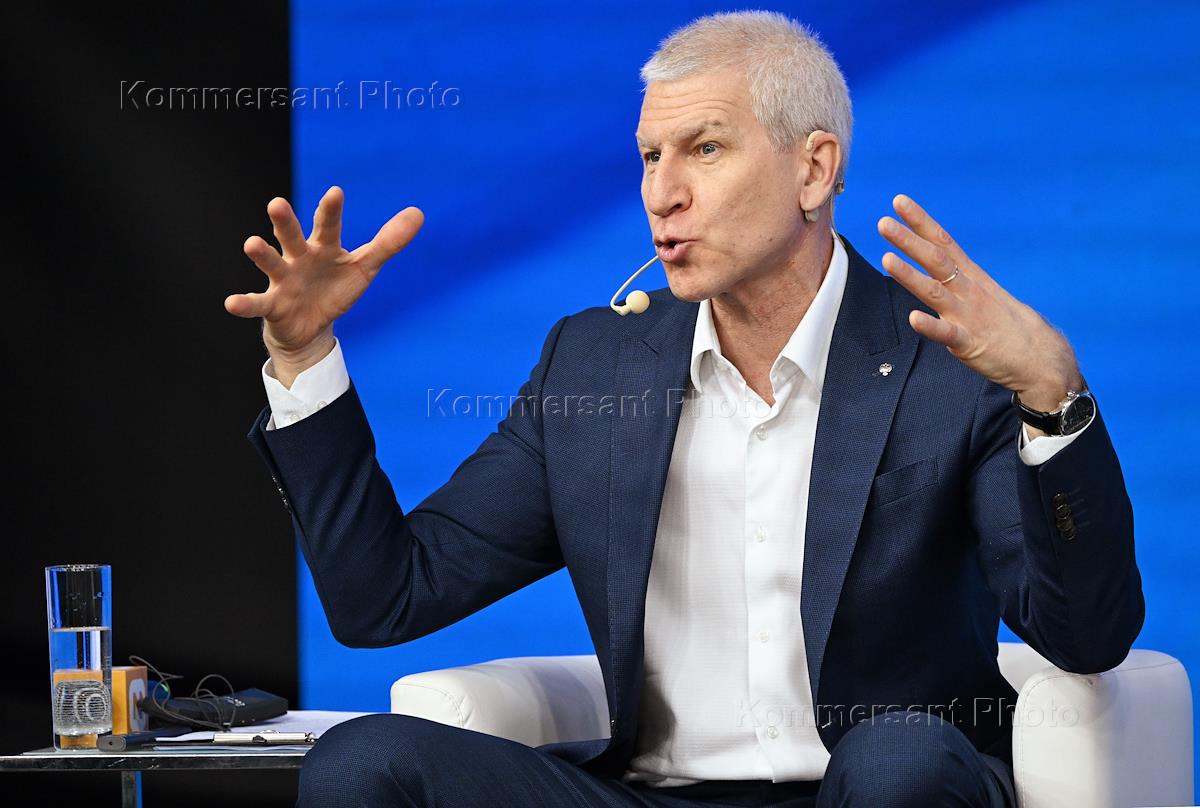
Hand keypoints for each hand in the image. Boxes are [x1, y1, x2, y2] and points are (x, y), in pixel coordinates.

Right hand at [225, 186, 423, 385]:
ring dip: (261, 254)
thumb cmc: (335, 288)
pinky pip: (257, 303)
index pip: (327, 225)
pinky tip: (231, 303)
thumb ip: (388, 242)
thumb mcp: (365, 267)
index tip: (335, 192)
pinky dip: (243, 303)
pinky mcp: (273, 305)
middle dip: (285, 221)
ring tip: (251, 243)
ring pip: (271, 263)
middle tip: (277, 203)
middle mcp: (299, 258)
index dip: (331, 210)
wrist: (311, 327)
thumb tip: (418, 213)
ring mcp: (283, 280)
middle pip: (291, 236)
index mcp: (322, 247)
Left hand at [877, 194, 1081, 414]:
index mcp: (971, 277)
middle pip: (936, 260)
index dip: (921, 222)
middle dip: (909, 240)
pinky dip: (931, 326)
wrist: (1041, 358)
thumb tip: (934, 264)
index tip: (899, 202)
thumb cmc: (1009, 326)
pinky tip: (913, 318)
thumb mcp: (983, 293)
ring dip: (910, 275)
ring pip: (935, 291)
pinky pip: (947, 333)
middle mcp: (968, 291)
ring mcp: (969, 315)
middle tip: (884, 223)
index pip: (943, 242)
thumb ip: (957, 279)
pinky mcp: (970, 343)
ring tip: (887, 259)